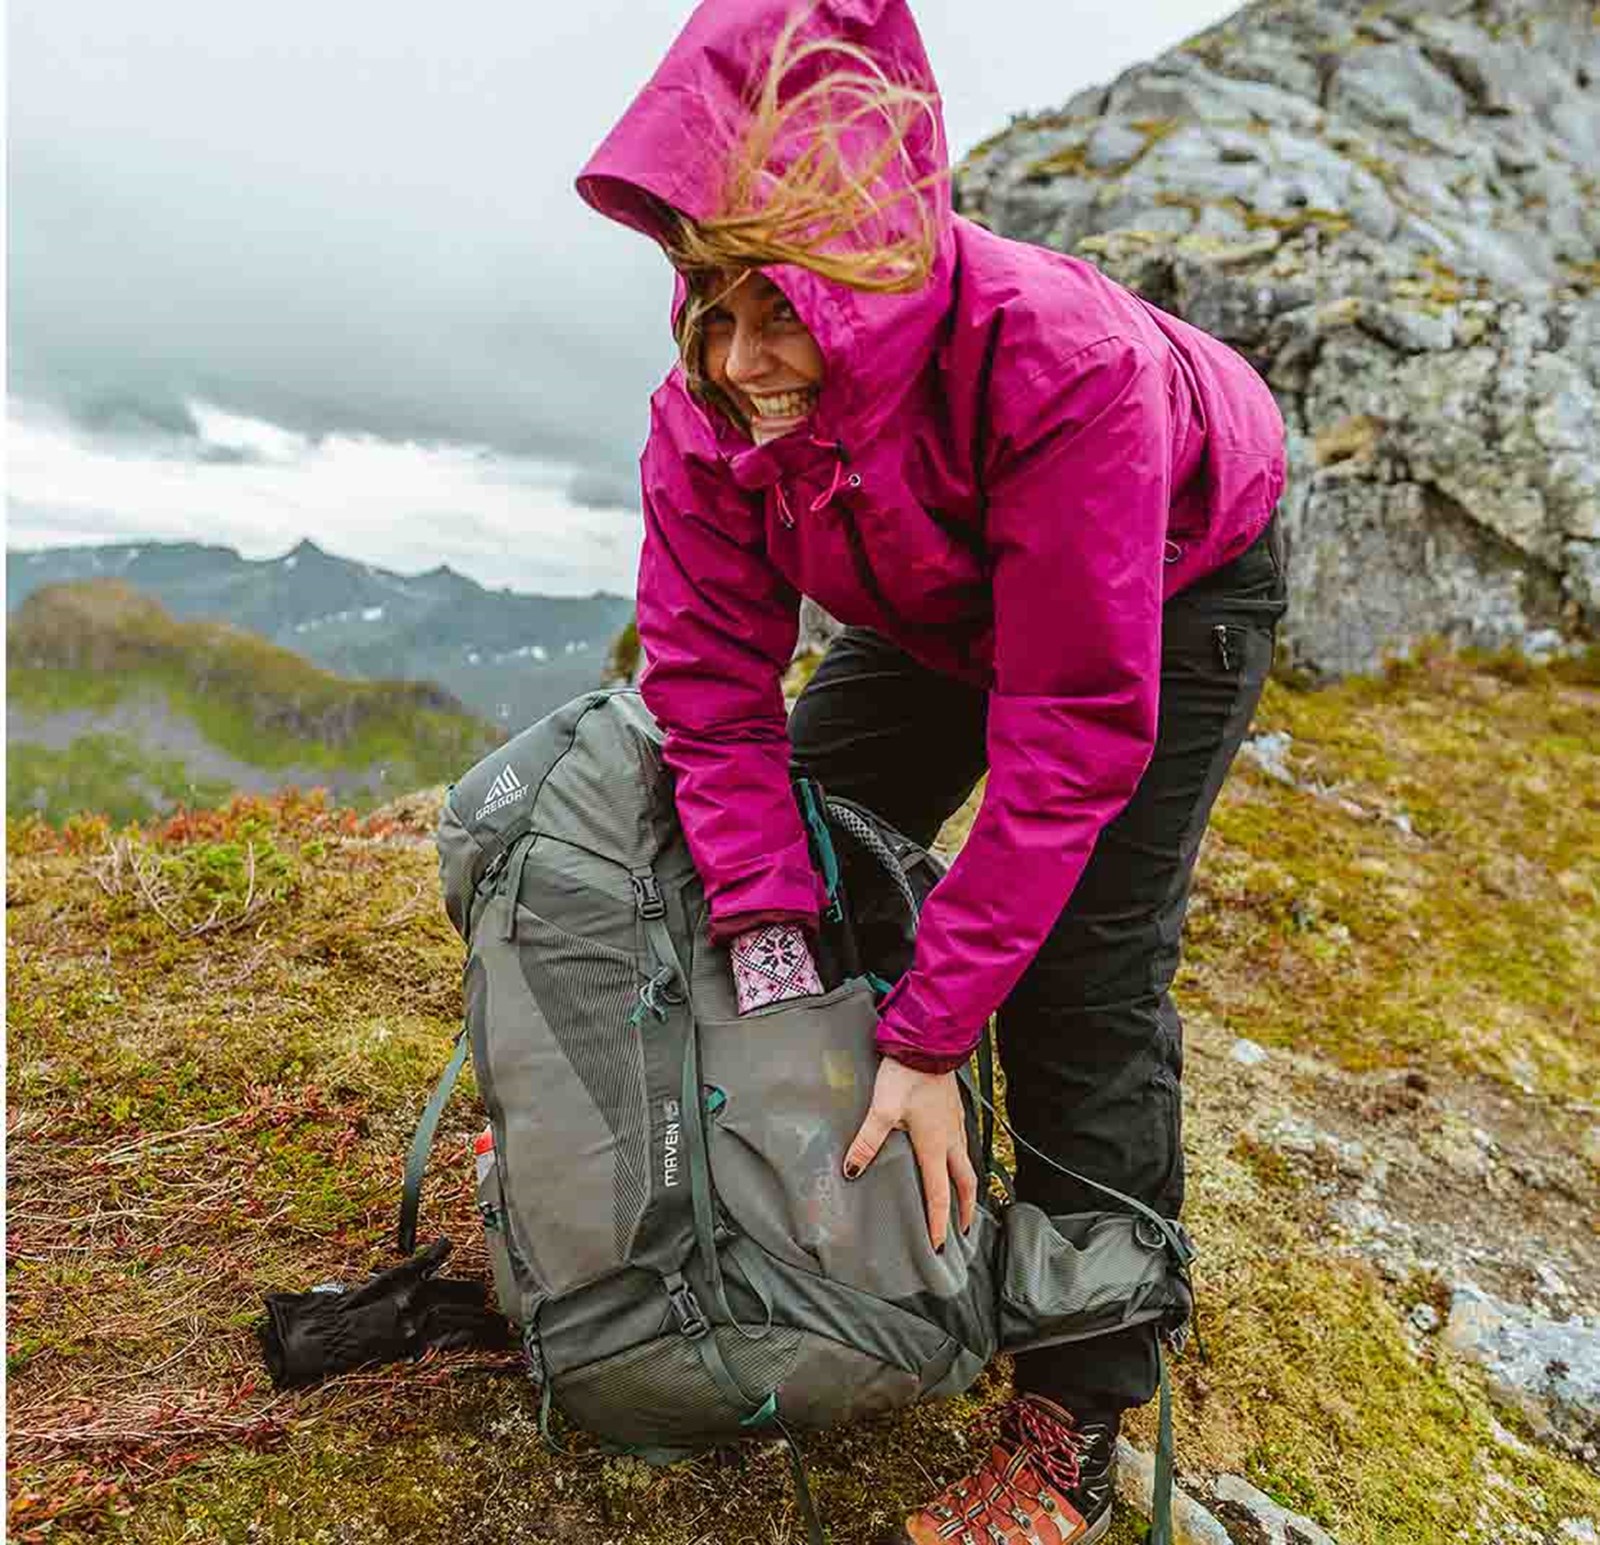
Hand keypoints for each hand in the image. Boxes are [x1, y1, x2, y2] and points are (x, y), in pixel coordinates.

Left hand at [843, 1058, 977, 1250]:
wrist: (928, 1044)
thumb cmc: (907, 1076)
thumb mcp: (882, 1110)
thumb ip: (867, 1141)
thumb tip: (852, 1171)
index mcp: (935, 1146)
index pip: (940, 1193)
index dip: (939, 1222)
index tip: (939, 1245)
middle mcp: (950, 1138)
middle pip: (965, 1182)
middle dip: (965, 1208)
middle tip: (963, 1229)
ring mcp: (955, 1123)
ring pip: (967, 1162)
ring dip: (966, 1184)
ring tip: (962, 1198)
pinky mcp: (953, 1109)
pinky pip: (962, 1142)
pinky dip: (962, 1159)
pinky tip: (951, 1154)